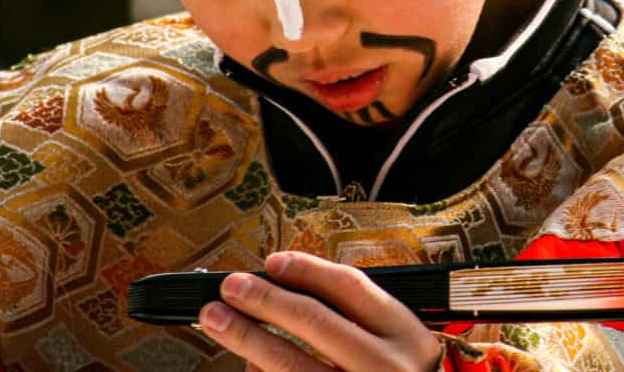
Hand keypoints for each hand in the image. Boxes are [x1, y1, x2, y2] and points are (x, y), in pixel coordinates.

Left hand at [198, 251, 442, 371]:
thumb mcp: (395, 343)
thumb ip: (352, 319)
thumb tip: (282, 292)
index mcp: (406, 337)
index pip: (350, 288)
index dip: (306, 270)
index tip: (272, 262)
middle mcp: (386, 369)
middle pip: (314, 321)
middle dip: (265, 299)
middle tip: (232, 287)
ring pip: (291, 365)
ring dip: (246, 337)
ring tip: (217, 319)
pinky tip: (247, 363)